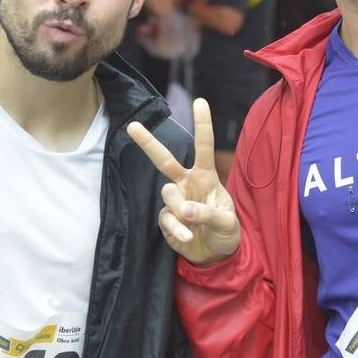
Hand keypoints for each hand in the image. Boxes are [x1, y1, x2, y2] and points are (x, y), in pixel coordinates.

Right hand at [127, 98, 240, 265]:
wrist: (214, 255)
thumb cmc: (225, 231)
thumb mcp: (226, 222)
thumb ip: (207, 213)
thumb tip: (184, 209)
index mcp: (206, 176)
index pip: (204, 147)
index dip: (202, 124)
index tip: (199, 101)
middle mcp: (187, 184)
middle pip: (165, 160)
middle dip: (148, 143)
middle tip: (131, 126)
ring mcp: (175, 201)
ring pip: (167, 194)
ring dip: (180, 210)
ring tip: (193, 226)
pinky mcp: (167, 219)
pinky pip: (166, 218)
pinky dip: (177, 229)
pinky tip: (186, 237)